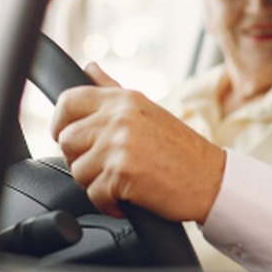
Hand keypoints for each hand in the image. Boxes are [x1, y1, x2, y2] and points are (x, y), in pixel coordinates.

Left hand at [51, 63, 225, 222]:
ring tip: (120, 182)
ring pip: (77, 170)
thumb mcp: (147, 109)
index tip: (67, 138)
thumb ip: (112, 89)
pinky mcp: (123, 172)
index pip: (68, 101)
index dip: (60, 123)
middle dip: (79, 159)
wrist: (212, 180)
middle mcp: (119, 117)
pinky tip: (125, 199)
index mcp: (123, 99)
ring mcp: (120, 144)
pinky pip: (93, 194)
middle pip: (67, 140)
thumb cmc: (181, 149)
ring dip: (95, 184)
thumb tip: (89, 67)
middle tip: (104, 167)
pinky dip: (107, 204)